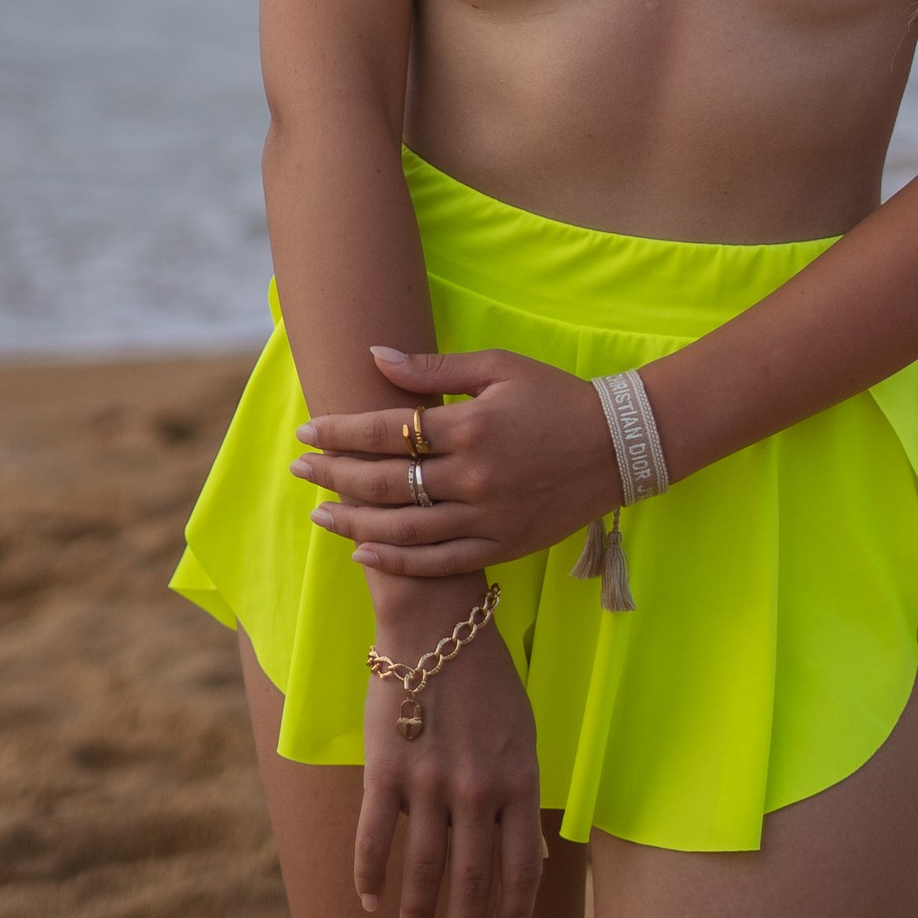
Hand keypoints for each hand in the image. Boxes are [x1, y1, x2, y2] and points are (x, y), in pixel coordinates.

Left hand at [293, 346, 618, 581]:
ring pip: (405, 529)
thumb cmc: (556, 396)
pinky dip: (398, 561)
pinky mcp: (503, 546)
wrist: (618, 446)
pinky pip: (440, 562)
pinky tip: (364, 553)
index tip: (307, 432)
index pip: (388, 432)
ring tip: (321, 514)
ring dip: (355, 523)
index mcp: (471, 426)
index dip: (341, 432)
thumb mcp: (498, 367)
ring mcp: (488, 517)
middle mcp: (474, 476)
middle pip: (387, 482)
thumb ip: (433, 367)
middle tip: (299, 471)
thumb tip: (375, 355)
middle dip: (335, 476)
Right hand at [359, 618, 545, 917]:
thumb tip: (533, 856)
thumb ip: (521, 794)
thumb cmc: (486, 680)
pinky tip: (371, 902)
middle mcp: (478, 789)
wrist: (437, 627)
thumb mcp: (522, 734)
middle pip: (474, 878)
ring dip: (420, 912)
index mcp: (520, 780)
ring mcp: (430, 782)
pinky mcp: (386, 771)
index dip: (514, 914)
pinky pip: (376, 838)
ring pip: (425, 868)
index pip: (524, 867)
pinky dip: (371, 877)